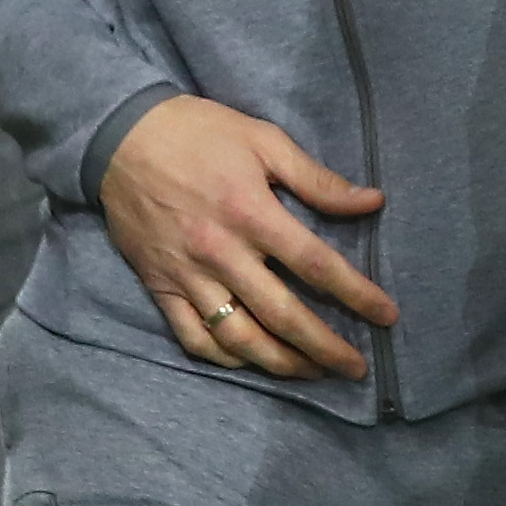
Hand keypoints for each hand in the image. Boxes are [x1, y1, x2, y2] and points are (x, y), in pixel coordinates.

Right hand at [96, 94, 394, 381]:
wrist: (119, 135)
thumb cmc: (199, 132)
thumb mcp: (263, 139)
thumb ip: (317, 179)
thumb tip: (373, 202)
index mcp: (252, 212)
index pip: (316, 265)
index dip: (356, 294)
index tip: (386, 315)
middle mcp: (222, 252)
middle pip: (283, 315)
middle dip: (325, 348)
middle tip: (356, 369)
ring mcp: (188, 275)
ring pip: (239, 338)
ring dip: (281, 363)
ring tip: (311, 373)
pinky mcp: (160, 286)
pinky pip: (194, 337)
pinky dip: (226, 358)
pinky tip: (253, 361)